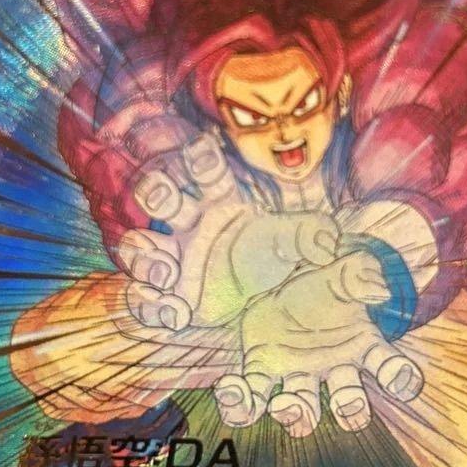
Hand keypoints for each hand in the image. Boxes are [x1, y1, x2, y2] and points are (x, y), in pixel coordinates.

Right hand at [120, 134, 338, 328]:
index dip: (201, 158)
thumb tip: (327, 241)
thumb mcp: (292, 243)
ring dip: (145, 257)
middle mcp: (189, 224)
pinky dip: (149, 305)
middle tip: (164, 197)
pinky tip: (176, 314)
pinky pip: (142, 296)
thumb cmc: (272, 257)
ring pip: (139, 247)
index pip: (208, 172)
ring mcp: (172, 259)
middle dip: (157, 192)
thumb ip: (308, 236)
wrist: (261, 299)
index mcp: (219, 200)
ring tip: (167, 275)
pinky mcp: (165, 296)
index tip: (202, 152)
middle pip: (161, 197)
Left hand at [214, 251, 423, 435]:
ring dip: (296, 415)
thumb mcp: (324, 246)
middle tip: (347, 403)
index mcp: (358, 334)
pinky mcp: (260, 367)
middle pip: (349, 401)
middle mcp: (330, 361)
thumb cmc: (300, 252)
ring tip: (283, 403)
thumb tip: (378, 289)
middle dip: (350, 409)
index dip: (400, 377)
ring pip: (303, 410)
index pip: (388, 364)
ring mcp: (295, 368)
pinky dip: (243, 404)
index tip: (399, 382)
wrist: (253, 252)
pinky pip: (254, 397)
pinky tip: (231, 390)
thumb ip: (351, 262)